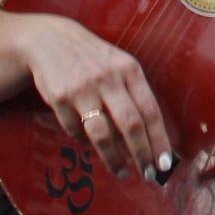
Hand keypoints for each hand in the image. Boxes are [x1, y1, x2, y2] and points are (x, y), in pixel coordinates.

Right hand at [19, 14, 172, 176]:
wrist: (49, 40)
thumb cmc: (93, 59)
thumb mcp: (119, 66)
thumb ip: (134, 95)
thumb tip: (150, 138)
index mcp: (129, 70)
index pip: (151, 111)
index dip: (159, 141)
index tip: (165, 164)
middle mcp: (108, 78)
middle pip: (131, 125)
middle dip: (142, 154)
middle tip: (148, 174)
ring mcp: (83, 88)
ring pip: (103, 134)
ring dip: (114, 159)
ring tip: (122, 171)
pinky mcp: (60, 97)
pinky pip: (75, 131)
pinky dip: (84, 143)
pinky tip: (89, 145)